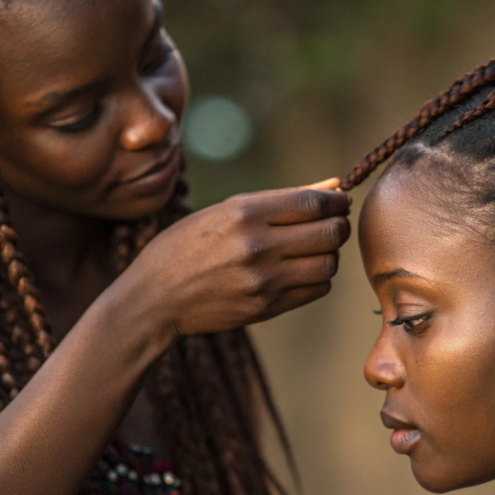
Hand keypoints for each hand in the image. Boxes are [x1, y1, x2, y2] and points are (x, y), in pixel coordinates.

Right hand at [128, 178, 350, 335]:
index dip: (337, 201)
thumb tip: (332, 186)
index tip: (339, 202)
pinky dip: (317, 277)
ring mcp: (263, 280)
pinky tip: (299, 271)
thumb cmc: (188, 245)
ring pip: (329, 264)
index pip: (314, 203)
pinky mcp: (266, 308)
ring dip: (328, 254)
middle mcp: (257, 246)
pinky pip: (316, 289)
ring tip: (312, 250)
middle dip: (338, 226)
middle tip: (330, 225)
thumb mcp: (226, 210)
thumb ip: (282, 199)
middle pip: (330, 233)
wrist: (155, 297)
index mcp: (245, 213)